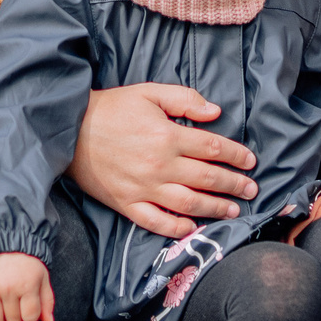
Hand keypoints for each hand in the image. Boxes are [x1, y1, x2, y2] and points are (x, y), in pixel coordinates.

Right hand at [0, 252, 55, 320]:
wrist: (7, 241)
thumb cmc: (28, 262)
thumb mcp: (43, 278)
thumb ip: (47, 301)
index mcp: (26, 285)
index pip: (29, 317)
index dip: (32, 318)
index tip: (31, 312)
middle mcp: (7, 288)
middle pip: (13, 319)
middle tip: (20, 313)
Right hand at [69, 83, 258, 239]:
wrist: (68, 129)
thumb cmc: (111, 108)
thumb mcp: (149, 92)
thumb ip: (184, 99)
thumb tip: (215, 112)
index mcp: (167, 136)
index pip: (213, 148)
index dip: (237, 155)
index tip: (250, 161)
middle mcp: (159, 165)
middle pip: (207, 178)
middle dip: (234, 184)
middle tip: (252, 189)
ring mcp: (143, 188)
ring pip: (188, 204)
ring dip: (215, 208)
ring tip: (233, 210)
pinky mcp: (126, 203)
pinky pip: (155, 221)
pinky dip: (176, 228)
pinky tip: (192, 228)